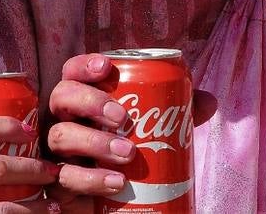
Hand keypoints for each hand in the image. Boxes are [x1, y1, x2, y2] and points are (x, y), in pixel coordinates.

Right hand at [45, 54, 216, 209]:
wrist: (116, 203)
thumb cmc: (131, 154)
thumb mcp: (156, 132)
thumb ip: (179, 113)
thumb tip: (209, 100)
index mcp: (83, 99)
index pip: (72, 71)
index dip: (85, 65)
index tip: (106, 68)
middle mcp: (64, 119)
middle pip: (62, 97)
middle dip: (90, 102)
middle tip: (122, 116)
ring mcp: (56, 151)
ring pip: (60, 136)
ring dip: (95, 142)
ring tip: (128, 153)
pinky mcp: (58, 183)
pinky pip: (65, 178)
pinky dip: (91, 179)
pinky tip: (117, 182)